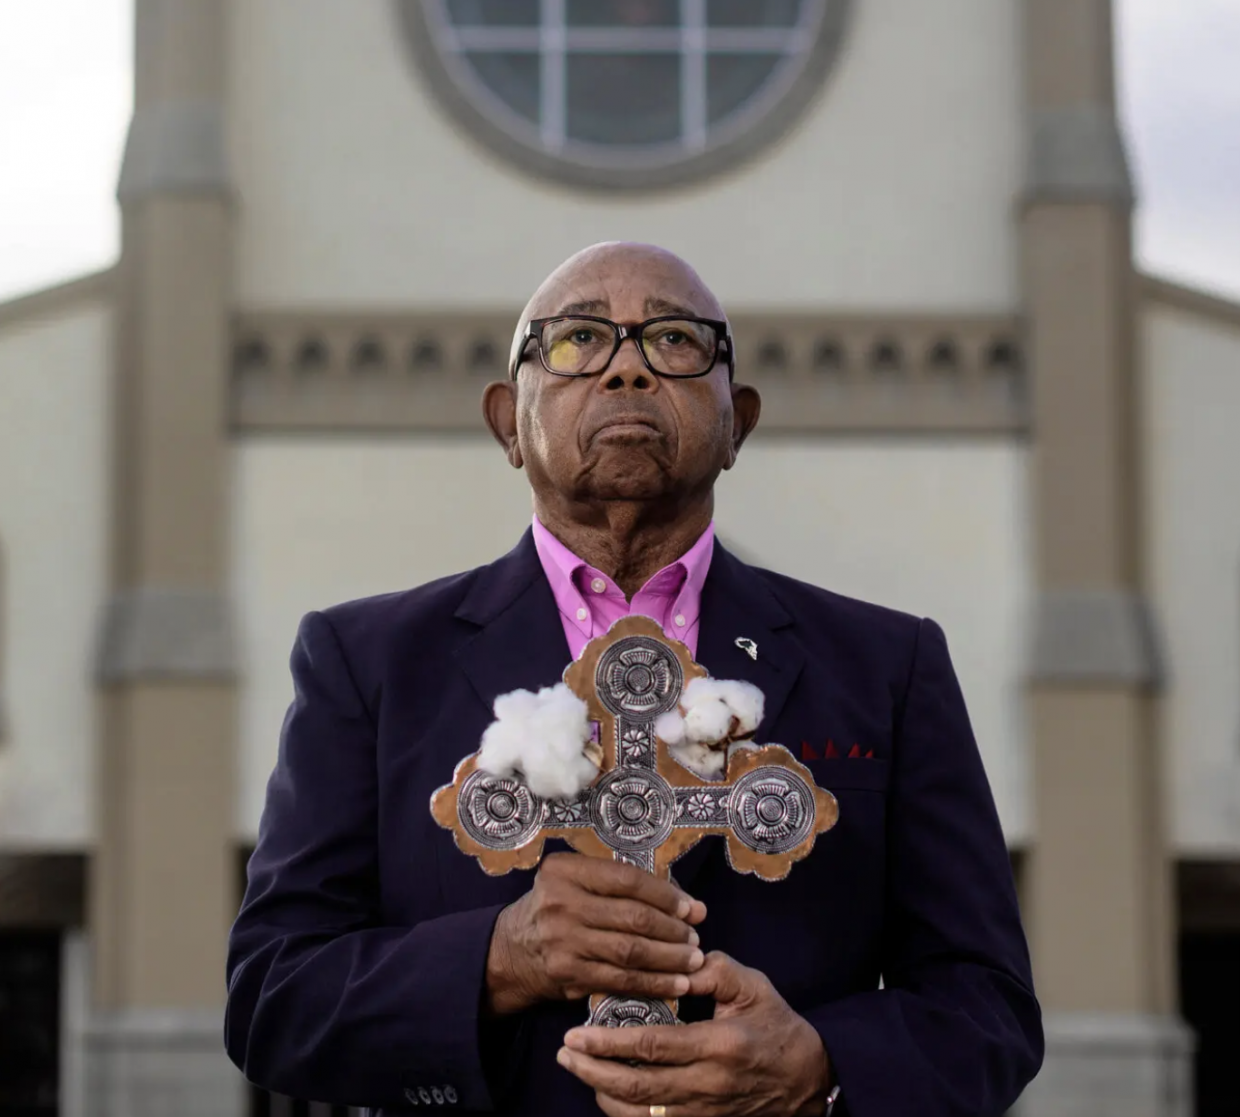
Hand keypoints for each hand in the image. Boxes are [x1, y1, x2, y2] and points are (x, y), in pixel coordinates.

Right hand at [485, 853, 706, 1014]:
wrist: (511, 952)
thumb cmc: (556, 910)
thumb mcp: (575, 882)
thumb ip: (619, 886)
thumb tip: (685, 903)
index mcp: (565, 870)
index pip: (627, 879)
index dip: (666, 895)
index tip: (692, 907)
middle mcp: (561, 902)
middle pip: (632, 917)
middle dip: (673, 929)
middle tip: (696, 937)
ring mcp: (563, 941)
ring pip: (630, 951)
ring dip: (669, 959)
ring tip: (693, 961)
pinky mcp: (568, 974)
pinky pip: (620, 980)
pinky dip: (653, 984)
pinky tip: (676, 986)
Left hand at [556, 951, 830, 1116]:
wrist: (807, 1079)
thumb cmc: (776, 1025)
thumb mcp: (752, 987)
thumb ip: (713, 970)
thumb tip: (674, 960)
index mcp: (718, 1046)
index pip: (652, 1047)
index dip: (609, 1042)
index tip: (577, 1033)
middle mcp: (707, 1086)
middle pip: (637, 1089)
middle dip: (593, 1072)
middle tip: (564, 1053)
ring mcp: (704, 1112)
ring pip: (640, 1116)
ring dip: (603, 1094)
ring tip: (578, 1069)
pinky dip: (625, 1113)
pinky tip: (607, 1092)